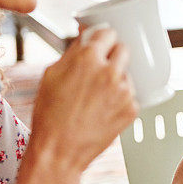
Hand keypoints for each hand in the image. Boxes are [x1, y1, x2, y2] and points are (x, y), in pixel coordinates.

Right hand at [29, 27, 138, 170]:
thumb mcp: (52, 75)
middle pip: (123, 49)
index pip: (108, 33)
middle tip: (101, 68)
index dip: (103, 38)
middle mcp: (109, 72)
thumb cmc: (50, 115)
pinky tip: (104, 109)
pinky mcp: (132, 108)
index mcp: (88, 59)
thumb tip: (85, 36)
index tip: (102, 43)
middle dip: (113, 55)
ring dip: (116, 78)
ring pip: (127, 73)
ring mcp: (124, 91)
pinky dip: (121, 99)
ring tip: (97, 96)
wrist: (59, 151)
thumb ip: (73, 51)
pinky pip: (131, 94)